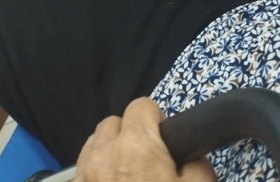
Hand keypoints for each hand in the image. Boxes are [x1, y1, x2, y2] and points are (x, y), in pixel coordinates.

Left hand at [76, 99, 214, 181]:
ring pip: (93, 144)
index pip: (141, 105)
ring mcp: (84, 175)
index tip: (162, 138)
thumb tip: (191, 156)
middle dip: (128, 132)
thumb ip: (197, 163)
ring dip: (107, 150)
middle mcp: (104, 154)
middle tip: (145, 157)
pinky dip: (93, 172)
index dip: (155, 117)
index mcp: (136, 145)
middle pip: (112, 123)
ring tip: (124, 171)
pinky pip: (81, 170)